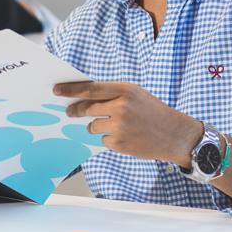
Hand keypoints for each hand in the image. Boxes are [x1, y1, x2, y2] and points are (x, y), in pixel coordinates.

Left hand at [54, 81, 201, 166]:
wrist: (175, 135)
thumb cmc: (152, 111)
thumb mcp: (135, 94)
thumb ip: (112, 93)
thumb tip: (83, 98)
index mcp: (125, 90)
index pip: (90, 89)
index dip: (71, 90)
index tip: (56, 90)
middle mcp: (121, 107)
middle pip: (87, 108)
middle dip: (76, 110)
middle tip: (69, 112)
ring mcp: (119, 126)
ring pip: (92, 126)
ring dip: (97, 126)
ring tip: (116, 126)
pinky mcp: (119, 143)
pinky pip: (102, 140)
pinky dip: (109, 139)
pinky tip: (124, 137)